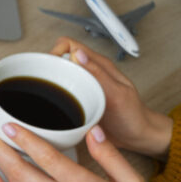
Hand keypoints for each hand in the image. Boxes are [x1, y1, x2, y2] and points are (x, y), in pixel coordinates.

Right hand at [50, 37, 172, 159]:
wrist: (136, 136)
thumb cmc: (132, 115)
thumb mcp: (116, 93)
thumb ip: (98, 73)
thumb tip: (78, 54)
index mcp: (98, 65)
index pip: (69, 45)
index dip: (55, 52)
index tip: (50, 68)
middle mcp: (88, 74)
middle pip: (59, 60)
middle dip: (48, 69)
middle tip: (45, 86)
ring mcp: (82, 87)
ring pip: (58, 77)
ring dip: (49, 85)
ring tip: (47, 97)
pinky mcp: (78, 101)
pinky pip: (60, 95)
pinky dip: (53, 99)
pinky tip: (54, 108)